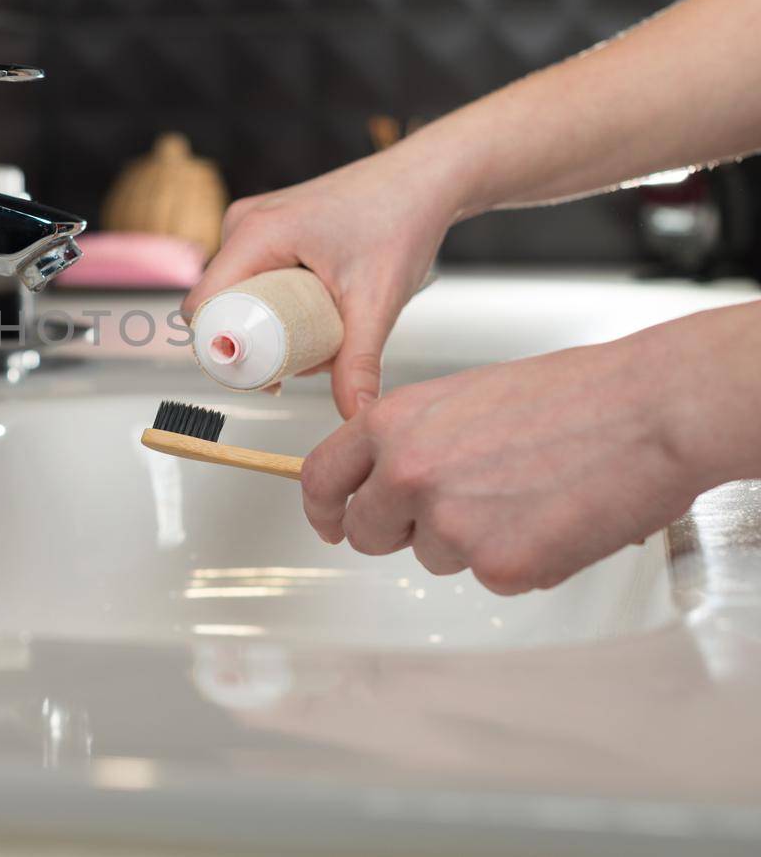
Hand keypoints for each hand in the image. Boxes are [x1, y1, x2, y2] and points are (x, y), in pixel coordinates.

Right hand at [183, 144, 465, 417]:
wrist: (427, 177)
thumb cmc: (402, 218)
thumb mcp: (376, 300)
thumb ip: (360, 362)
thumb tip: (355, 414)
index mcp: (254, 233)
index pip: (203, 307)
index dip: (219, 349)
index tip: (260, 375)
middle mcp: (245, 224)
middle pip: (221, 304)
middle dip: (257, 344)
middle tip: (306, 364)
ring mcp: (256, 223)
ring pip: (241, 294)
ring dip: (273, 326)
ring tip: (328, 336)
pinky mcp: (272, 227)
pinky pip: (257, 277)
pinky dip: (282, 304)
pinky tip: (322, 314)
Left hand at [299, 332, 701, 594]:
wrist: (650, 411)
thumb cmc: (575, 394)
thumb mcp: (463, 396)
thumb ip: (414, 438)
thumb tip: (390, 478)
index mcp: (394, 423)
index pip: (321, 478)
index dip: (322, 509)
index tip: (330, 523)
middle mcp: (408, 474)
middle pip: (368, 532)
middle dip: (398, 531)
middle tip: (450, 512)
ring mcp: (450, 525)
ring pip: (434, 556)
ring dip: (470, 540)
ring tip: (526, 494)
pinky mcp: (499, 567)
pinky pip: (492, 577)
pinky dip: (521, 559)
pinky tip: (555, 518)